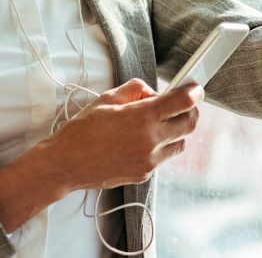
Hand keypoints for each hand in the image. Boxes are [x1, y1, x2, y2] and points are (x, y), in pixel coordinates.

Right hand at [44, 78, 202, 191]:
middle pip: (190, 124)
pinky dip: (158, 147)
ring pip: (180, 143)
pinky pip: (163, 158)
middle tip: (181, 105)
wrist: (66, 164)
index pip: (182, 102)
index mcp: (140, 118)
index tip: (195, 88)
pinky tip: (138, 142)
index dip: (194, 92)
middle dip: (190, 111)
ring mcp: (149, 160)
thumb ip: (133, 90)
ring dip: (175, 131)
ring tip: (154, 126)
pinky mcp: (145, 174)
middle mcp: (150, 140)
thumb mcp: (105, 100)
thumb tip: (151, 91)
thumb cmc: (81, 131)